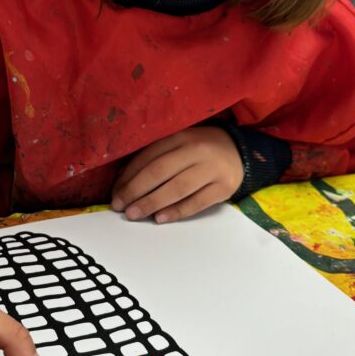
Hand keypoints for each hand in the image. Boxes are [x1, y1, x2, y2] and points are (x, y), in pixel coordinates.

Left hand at [111, 126, 243, 223]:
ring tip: (134, 214)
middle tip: (120, 206)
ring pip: (177, 188)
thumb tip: (124, 181)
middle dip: (135, 190)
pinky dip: (177, 211)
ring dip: (152, 203)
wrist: (238, 152)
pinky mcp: (223, 188)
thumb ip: (155, 157)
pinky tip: (160, 218)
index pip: (149, 156)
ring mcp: (211, 169)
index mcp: (180, 136)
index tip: (116, 192)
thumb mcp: (179, 144)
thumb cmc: (199, 150)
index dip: (129, 175)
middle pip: (160, 171)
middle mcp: (196, 150)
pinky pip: (197, 202)